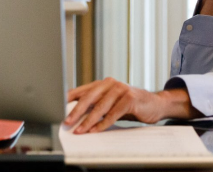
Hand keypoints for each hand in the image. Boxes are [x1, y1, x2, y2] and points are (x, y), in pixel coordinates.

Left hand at [64, 78, 198, 133]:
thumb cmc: (130, 104)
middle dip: (76, 111)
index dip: (69, 99)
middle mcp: (111, 83)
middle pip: (89, 97)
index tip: (58, 108)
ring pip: (100, 106)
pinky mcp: (130, 98)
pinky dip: (103, 123)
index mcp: (103, 83)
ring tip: (80, 130)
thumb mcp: (111, 103)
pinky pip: (113, 113)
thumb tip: (75, 115)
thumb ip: (96, 105)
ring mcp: (121, 89)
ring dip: (88, 120)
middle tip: (67, 121)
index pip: (82, 90)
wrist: (155, 104)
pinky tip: (96, 130)